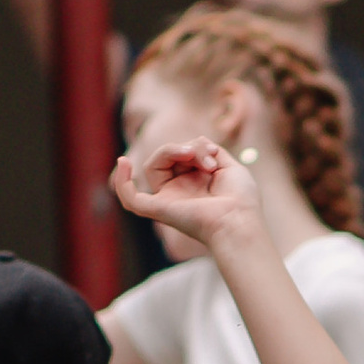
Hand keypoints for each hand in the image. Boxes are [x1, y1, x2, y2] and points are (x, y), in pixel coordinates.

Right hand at [112, 135, 260, 250]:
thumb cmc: (240, 200)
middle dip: (187, 147)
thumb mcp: (229, 166)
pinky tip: (123, 162)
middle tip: (208, 158)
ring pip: (153, 165)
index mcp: (195, 182)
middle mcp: (179, 191)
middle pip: (167, 156)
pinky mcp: (159, 210)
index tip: (215, 153)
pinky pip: (131, 199)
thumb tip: (193, 143)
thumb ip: (209, 151)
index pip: (183, 153)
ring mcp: (168, 200)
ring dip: (171, 150)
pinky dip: (122, 182)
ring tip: (193, 155)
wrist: (239, 220)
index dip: (195, 145)